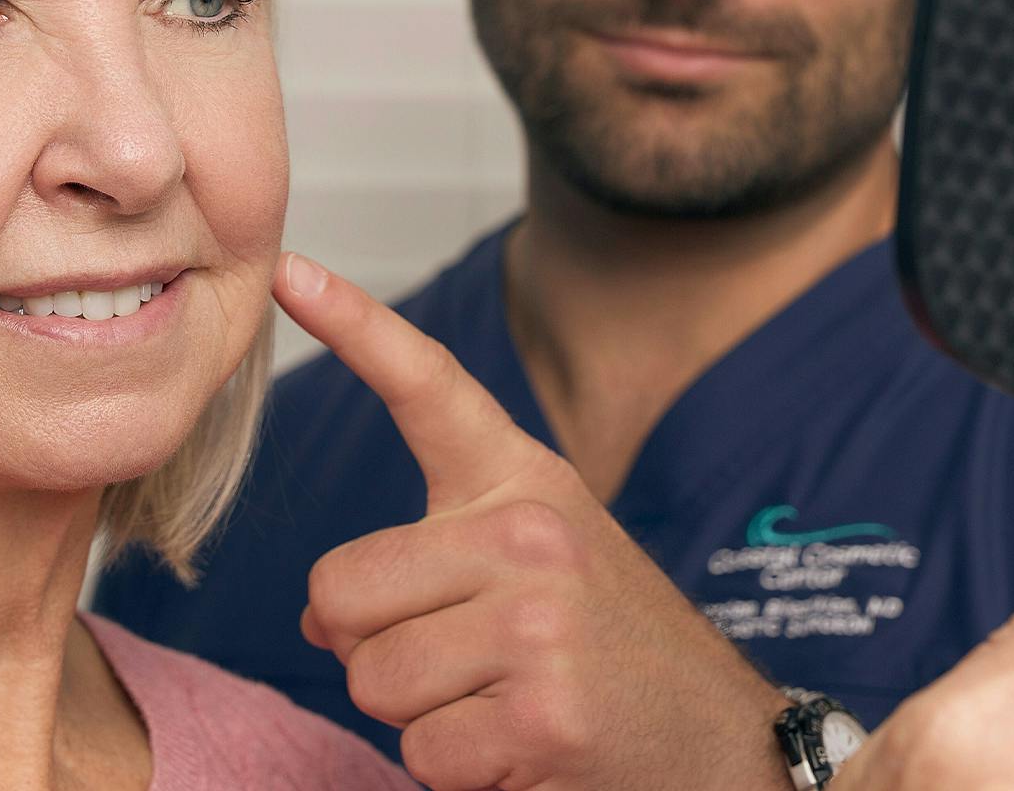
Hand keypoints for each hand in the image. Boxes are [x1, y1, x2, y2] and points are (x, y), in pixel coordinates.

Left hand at [275, 253, 790, 790]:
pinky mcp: (543, 716)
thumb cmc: (612, 649)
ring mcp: (539, 625)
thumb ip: (428, 566)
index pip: (427, 385)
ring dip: (417, 714)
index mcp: (524, 481)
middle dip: (372, 647)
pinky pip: (420, 752)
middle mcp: (531, 534)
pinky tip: (521, 748)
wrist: (724, 741)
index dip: (352, 324)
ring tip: (501, 701)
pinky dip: (456, 769)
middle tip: (461, 662)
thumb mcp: (537, 567)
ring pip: (371, 679)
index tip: (290, 272)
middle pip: (339, 593)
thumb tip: (320, 617)